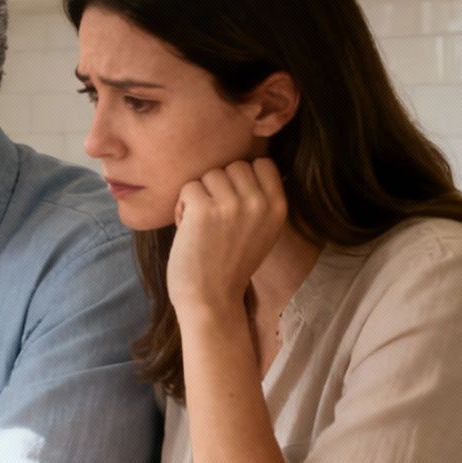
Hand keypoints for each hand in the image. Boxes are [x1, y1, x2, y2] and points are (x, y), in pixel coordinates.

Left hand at [166, 158, 286, 317]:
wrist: (211, 299)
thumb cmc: (230, 265)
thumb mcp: (262, 230)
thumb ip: (259, 199)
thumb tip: (241, 165)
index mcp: (278, 207)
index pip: (262, 163)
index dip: (242, 177)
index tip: (232, 201)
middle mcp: (259, 203)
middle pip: (233, 165)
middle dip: (218, 186)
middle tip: (214, 216)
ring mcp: (232, 205)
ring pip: (209, 174)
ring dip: (199, 195)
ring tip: (201, 224)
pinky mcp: (204, 210)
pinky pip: (188, 187)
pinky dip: (182, 206)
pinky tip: (188, 229)